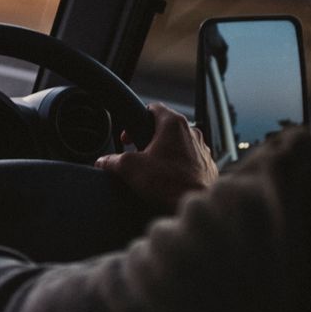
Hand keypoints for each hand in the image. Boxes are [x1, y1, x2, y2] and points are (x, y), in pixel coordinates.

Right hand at [95, 103, 217, 212]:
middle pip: (166, 127)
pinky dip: (178, 166)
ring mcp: (202, 149)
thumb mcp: (130, 168)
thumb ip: (113, 160)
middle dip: (150, 139)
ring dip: (165, 153)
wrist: (194, 204)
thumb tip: (103, 162)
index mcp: (174, 124)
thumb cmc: (169, 184)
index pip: (154, 107)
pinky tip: (168, 180)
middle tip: (138, 154)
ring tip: (153, 169)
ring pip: (179, 144)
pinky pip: (189, 160)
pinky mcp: (207, 166)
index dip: (137, 118)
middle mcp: (192, 133)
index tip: (129, 135)